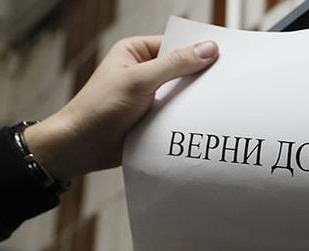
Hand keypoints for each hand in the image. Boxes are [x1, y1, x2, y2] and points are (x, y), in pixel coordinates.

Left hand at [24, 36, 218, 180]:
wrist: (81, 148)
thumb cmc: (99, 108)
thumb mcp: (139, 80)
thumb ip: (174, 64)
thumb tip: (207, 49)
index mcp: (136, 52)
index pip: (176, 45)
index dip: (199, 51)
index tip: (224, 58)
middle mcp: (144, 72)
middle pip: (182, 70)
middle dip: (200, 78)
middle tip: (226, 83)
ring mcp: (150, 97)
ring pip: (182, 94)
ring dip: (195, 101)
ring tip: (219, 104)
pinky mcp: (153, 119)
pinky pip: (177, 115)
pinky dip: (188, 119)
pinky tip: (204, 122)